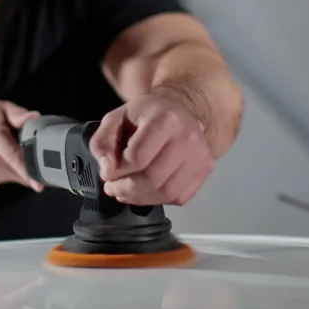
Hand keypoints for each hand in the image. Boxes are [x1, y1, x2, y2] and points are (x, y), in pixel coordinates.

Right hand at [0, 100, 43, 190]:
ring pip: (18, 175)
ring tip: (11, 147)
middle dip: (33, 162)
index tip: (39, 186)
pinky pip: (11, 175)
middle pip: (21, 170)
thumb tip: (36, 117)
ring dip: (23, 164)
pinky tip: (2, 155)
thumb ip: (18, 114)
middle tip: (31, 146)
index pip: (13, 158)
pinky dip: (14, 167)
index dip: (27, 172)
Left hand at [90, 89, 213, 205]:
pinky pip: (179, 197)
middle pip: (152, 179)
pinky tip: (147, 190)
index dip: (117, 171)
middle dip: (126, 189)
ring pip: (167, 193)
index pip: (137, 158)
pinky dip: (159, 199)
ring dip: (141, 198)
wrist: (180, 108)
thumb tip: (108, 171)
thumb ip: (102, 143)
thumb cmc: (146, 114)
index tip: (108, 173)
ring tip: (127, 191)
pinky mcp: (205, 168)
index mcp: (164, 119)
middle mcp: (187, 137)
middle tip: (114, 188)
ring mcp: (200, 154)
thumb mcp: (116, 119)